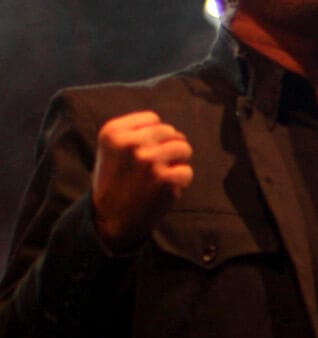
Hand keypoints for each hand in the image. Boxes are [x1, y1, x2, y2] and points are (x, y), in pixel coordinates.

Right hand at [91, 111, 192, 249]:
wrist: (109, 218)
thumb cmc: (115, 181)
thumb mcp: (112, 149)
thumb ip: (135, 133)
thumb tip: (172, 130)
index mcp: (113, 132)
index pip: (152, 119)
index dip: (155, 135)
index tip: (146, 150)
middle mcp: (130, 143)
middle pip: (170, 132)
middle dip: (169, 146)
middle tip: (157, 165)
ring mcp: (149, 160)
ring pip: (183, 147)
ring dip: (178, 161)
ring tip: (162, 174)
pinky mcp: (165, 179)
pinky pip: (187, 170)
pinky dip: (181, 180)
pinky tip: (165, 187)